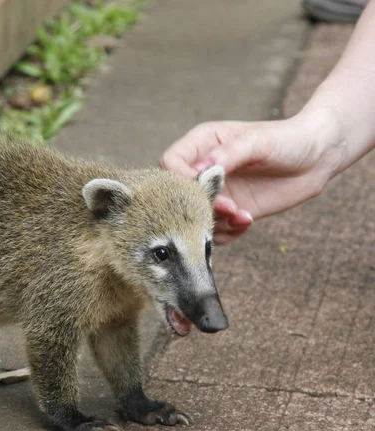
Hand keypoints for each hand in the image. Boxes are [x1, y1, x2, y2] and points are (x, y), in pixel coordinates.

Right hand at [161, 110, 344, 243]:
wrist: (317, 157)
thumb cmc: (288, 140)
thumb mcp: (258, 142)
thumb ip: (228, 154)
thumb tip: (198, 170)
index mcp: (202, 145)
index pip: (170, 163)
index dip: (178, 179)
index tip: (201, 188)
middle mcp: (203, 170)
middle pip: (179, 195)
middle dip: (200, 206)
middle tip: (229, 207)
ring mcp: (216, 193)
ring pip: (196, 217)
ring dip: (216, 223)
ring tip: (243, 216)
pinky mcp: (231, 211)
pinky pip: (216, 231)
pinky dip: (229, 232)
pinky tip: (247, 221)